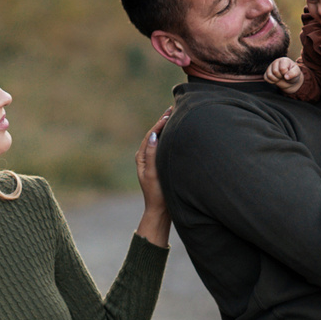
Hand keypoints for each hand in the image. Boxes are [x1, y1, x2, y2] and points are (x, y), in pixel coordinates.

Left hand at [135, 105, 173, 247]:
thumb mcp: (152, 173)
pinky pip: (165, 147)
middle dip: (164, 122)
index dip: (160, 123)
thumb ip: (152, 154)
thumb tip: (154, 135)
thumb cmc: (156, 193)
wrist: (160, 210)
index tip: (169, 112)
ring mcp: (153, 161)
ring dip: (168, 128)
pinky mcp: (160, 165)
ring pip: (161, 140)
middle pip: (155, 134)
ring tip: (177, 117)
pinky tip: (179, 134)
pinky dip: (171, 138)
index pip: (152, 135)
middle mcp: (146, 157)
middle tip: (174, 109)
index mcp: (142, 157)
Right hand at [264, 56, 305, 90]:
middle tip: (284, 76)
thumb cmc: (294, 75)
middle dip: (280, 77)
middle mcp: (276, 62)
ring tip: (280, 78)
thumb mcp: (297, 73)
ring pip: (269, 75)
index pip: (282, 68)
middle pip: (275, 72)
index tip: (288, 73)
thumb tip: (286, 77)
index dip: (285, 74)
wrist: (290, 81)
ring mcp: (270, 67)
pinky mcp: (267, 72)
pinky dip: (271, 81)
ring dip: (276, 80)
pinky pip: (266, 78)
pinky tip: (276, 80)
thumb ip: (293, 73)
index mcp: (284, 60)